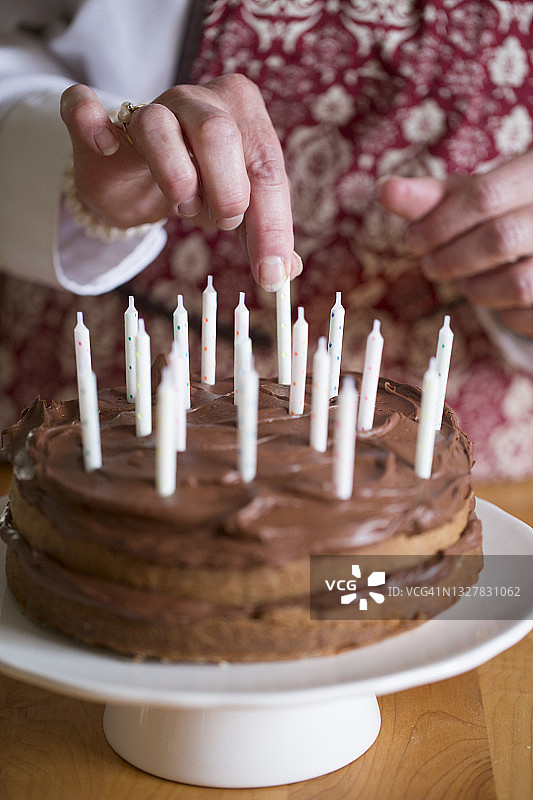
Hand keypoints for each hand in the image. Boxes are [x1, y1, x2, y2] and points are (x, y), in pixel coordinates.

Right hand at [60, 77, 300, 290]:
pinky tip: (108, 147)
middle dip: (225, 194)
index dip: (270, 227)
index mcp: (244, 112)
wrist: (140, 180)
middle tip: (219, 219)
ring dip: (175, 179)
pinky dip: (93, 125)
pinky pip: (85, 108)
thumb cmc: (199, 186)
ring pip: (158, 126)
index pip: (266, 167)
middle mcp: (199, 98)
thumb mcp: (238, 211)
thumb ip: (263, 234)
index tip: (269, 275)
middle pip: (218, 135)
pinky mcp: (100, 120)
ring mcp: (147, 104)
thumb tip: (285, 271)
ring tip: (182, 204)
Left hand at [379, 153, 532, 335]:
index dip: (439, 222)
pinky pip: (526, 315)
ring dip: (475, 287)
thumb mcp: (477, 196)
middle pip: (499, 239)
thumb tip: (385, 190)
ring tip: (464, 279)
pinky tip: (496, 293)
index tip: (413, 240)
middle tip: (430, 264)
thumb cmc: (507, 212)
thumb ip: (435, 196)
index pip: (484, 195)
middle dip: (452, 258)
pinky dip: (501, 312)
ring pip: (516, 283)